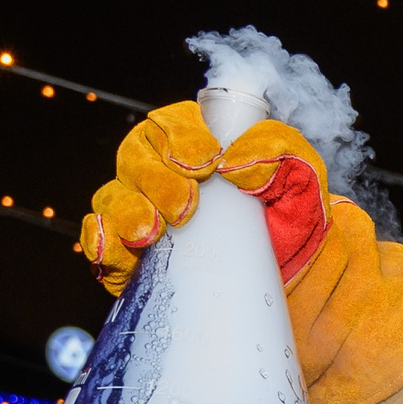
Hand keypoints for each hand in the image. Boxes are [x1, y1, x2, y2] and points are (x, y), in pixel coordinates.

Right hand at [76, 100, 333, 295]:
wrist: (289, 281)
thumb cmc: (290, 220)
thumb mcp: (302, 182)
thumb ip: (284, 155)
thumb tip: (241, 163)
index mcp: (197, 145)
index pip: (171, 123)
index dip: (180, 136)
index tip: (205, 162)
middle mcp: (160, 173)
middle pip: (135, 157)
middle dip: (156, 179)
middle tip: (186, 206)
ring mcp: (140, 212)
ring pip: (113, 198)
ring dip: (128, 212)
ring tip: (152, 232)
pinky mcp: (129, 254)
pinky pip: (100, 241)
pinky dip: (101, 243)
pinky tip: (114, 250)